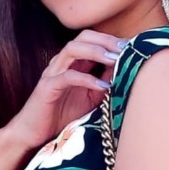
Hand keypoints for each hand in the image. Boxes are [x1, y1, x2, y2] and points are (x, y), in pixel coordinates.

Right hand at [0, 30, 127, 154]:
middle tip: (125, 49)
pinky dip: (86, 79)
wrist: (34, 133)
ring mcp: (53, 73)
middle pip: (83, 37)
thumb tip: (125, 71)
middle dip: (106, 40)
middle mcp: (62, 62)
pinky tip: (101, 86)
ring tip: (114, 60)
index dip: (113, 40)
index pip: (93, 39)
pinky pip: (67, 77)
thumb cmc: (62, 114)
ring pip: (72, 49)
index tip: (134, 46)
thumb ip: (105, 82)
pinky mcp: (47, 87)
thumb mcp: (91, 97)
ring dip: (96, 52)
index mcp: (73, 62)